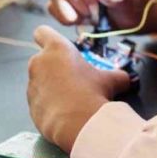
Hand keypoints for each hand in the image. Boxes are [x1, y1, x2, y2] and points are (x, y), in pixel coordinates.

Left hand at [27, 26, 131, 150]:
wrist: (79, 124)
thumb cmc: (94, 92)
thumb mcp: (112, 80)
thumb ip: (116, 75)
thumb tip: (125, 79)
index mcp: (57, 49)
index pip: (42, 32)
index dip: (48, 37)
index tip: (57, 47)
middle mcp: (39, 64)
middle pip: (42, 59)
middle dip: (54, 66)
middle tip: (73, 78)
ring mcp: (32, 87)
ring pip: (40, 82)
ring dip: (51, 87)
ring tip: (70, 99)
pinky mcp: (30, 107)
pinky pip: (40, 102)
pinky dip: (49, 105)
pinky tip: (65, 113)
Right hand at [47, 0, 156, 33]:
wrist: (135, 18)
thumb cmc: (139, 5)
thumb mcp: (135, 1)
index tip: (97, 4)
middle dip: (83, 5)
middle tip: (99, 15)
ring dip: (73, 12)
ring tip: (92, 17)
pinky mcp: (65, 0)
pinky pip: (52, 6)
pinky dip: (64, 17)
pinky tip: (81, 20)